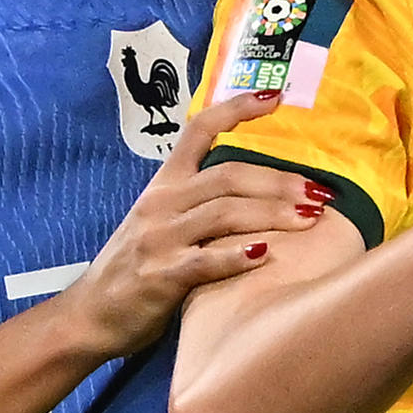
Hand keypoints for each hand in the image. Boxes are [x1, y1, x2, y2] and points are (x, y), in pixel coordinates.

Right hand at [63, 89, 326, 355]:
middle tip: (321, 193)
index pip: (198, 131)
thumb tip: (260, 192)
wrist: (91, 316)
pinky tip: (267, 256)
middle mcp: (161, 204)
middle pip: (229, 176)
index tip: (277, 96)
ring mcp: (159, 239)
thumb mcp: (161, 223)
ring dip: (274, 214)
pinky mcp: (161, 276)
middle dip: (280, 182)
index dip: (237, 109)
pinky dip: (238, 256)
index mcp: (164, 185)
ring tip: (312, 219)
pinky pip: (205, 261)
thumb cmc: (138, 270)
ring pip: (225, 212)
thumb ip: (200, 204)